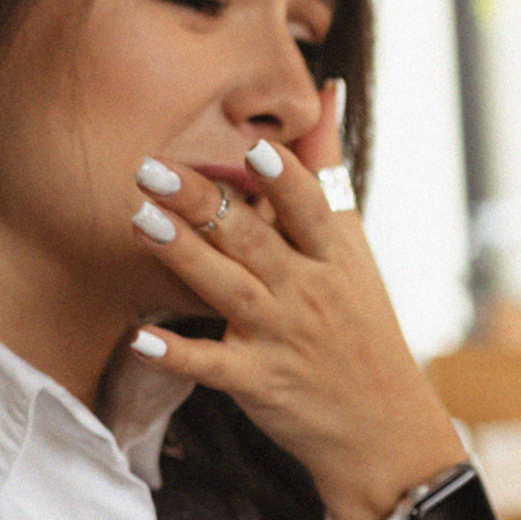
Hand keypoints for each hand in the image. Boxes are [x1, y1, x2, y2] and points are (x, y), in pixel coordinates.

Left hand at [130, 85, 466, 519]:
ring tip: (139, 221)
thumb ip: (329, 168)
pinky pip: (210, 366)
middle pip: (254, 240)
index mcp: (332, 255)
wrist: (383, 429)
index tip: (250, 143)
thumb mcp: (352, 247)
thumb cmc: (359, 326)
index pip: (310, 208)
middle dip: (205, 203)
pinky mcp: (256, 382)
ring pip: (229, 291)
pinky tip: (137, 335)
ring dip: (184, 257)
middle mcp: (307, 292)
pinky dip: (174, 353)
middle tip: (154, 166)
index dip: (283, 178)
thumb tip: (327, 90)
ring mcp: (280, 338)